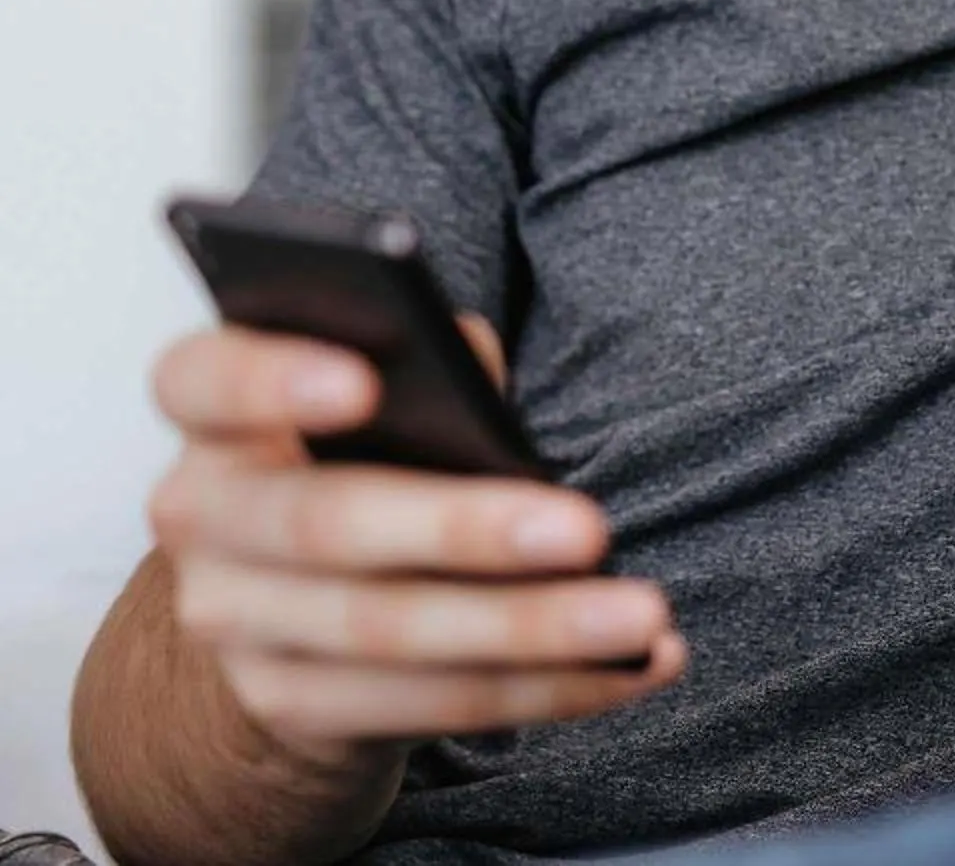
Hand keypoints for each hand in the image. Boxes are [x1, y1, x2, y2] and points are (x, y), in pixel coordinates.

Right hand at [146, 318, 685, 755]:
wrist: (292, 602)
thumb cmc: (367, 454)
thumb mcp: (383, 395)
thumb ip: (424, 364)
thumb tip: (472, 368)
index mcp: (218, 414)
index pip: (204, 380)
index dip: (272, 379)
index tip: (368, 381)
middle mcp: (202, 519)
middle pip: (323, 523)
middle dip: (464, 530)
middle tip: (588, 529)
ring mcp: (234, 622)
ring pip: (387, 631)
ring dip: (531, 629)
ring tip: (637, 615)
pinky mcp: (290, 704)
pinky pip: (424, 704)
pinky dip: (543, 687)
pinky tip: (630, 665)